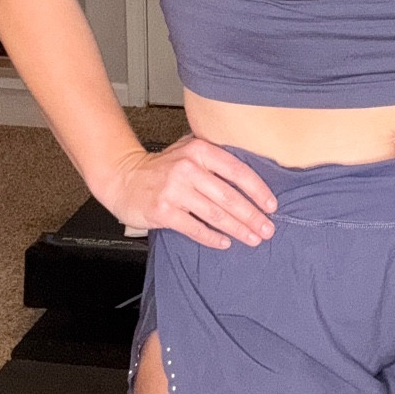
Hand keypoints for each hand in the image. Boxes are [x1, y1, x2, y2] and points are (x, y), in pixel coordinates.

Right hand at [98, 136, 277, 248]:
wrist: (123, 178)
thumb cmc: (161, 167)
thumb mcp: (187, 151)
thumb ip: (214, 159)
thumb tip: (251, 179)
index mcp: (199, 151)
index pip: (237, 171)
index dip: (258, 190)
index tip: (271, 205)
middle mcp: (187, 168)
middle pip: (229, 197)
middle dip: (252, 216)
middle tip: (267, 229)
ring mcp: (174, 190)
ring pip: (215, 214)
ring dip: (238, 229)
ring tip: (252, 238)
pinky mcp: (163, 211)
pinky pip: (194, 228)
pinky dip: (212, 237)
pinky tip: (224, 242)